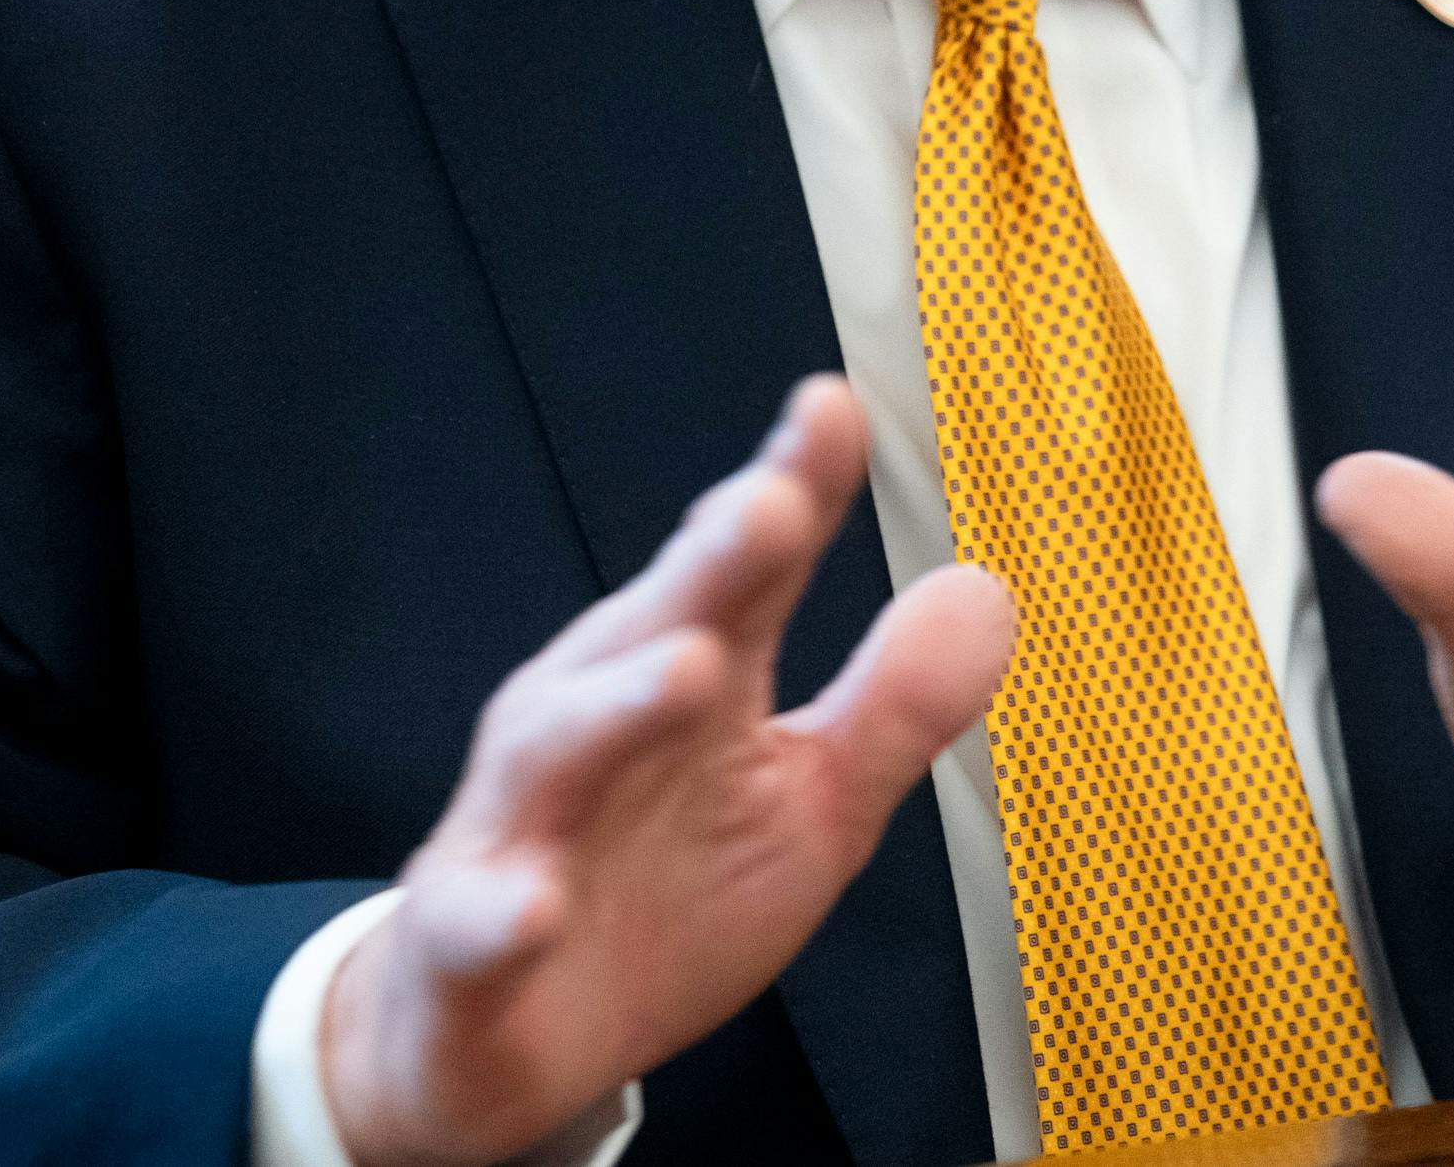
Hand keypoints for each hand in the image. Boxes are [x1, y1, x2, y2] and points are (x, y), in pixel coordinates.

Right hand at [322, 377, 1012, 1166]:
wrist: (505, 1043)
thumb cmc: (659, 901)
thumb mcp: (809, 808)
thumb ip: (891, 705)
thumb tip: (985, 592)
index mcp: (681, 676)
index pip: (743, 570)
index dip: (790, 487)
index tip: (834, 409)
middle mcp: (594, 722)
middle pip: (652, 627)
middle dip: (708, 565)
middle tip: (773, 506)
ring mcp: (522, 824)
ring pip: (563, 747)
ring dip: (620, 706)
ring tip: (689, 670)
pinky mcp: (468, 935)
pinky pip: (481, 917)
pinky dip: (505, 909)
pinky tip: (536, 906)